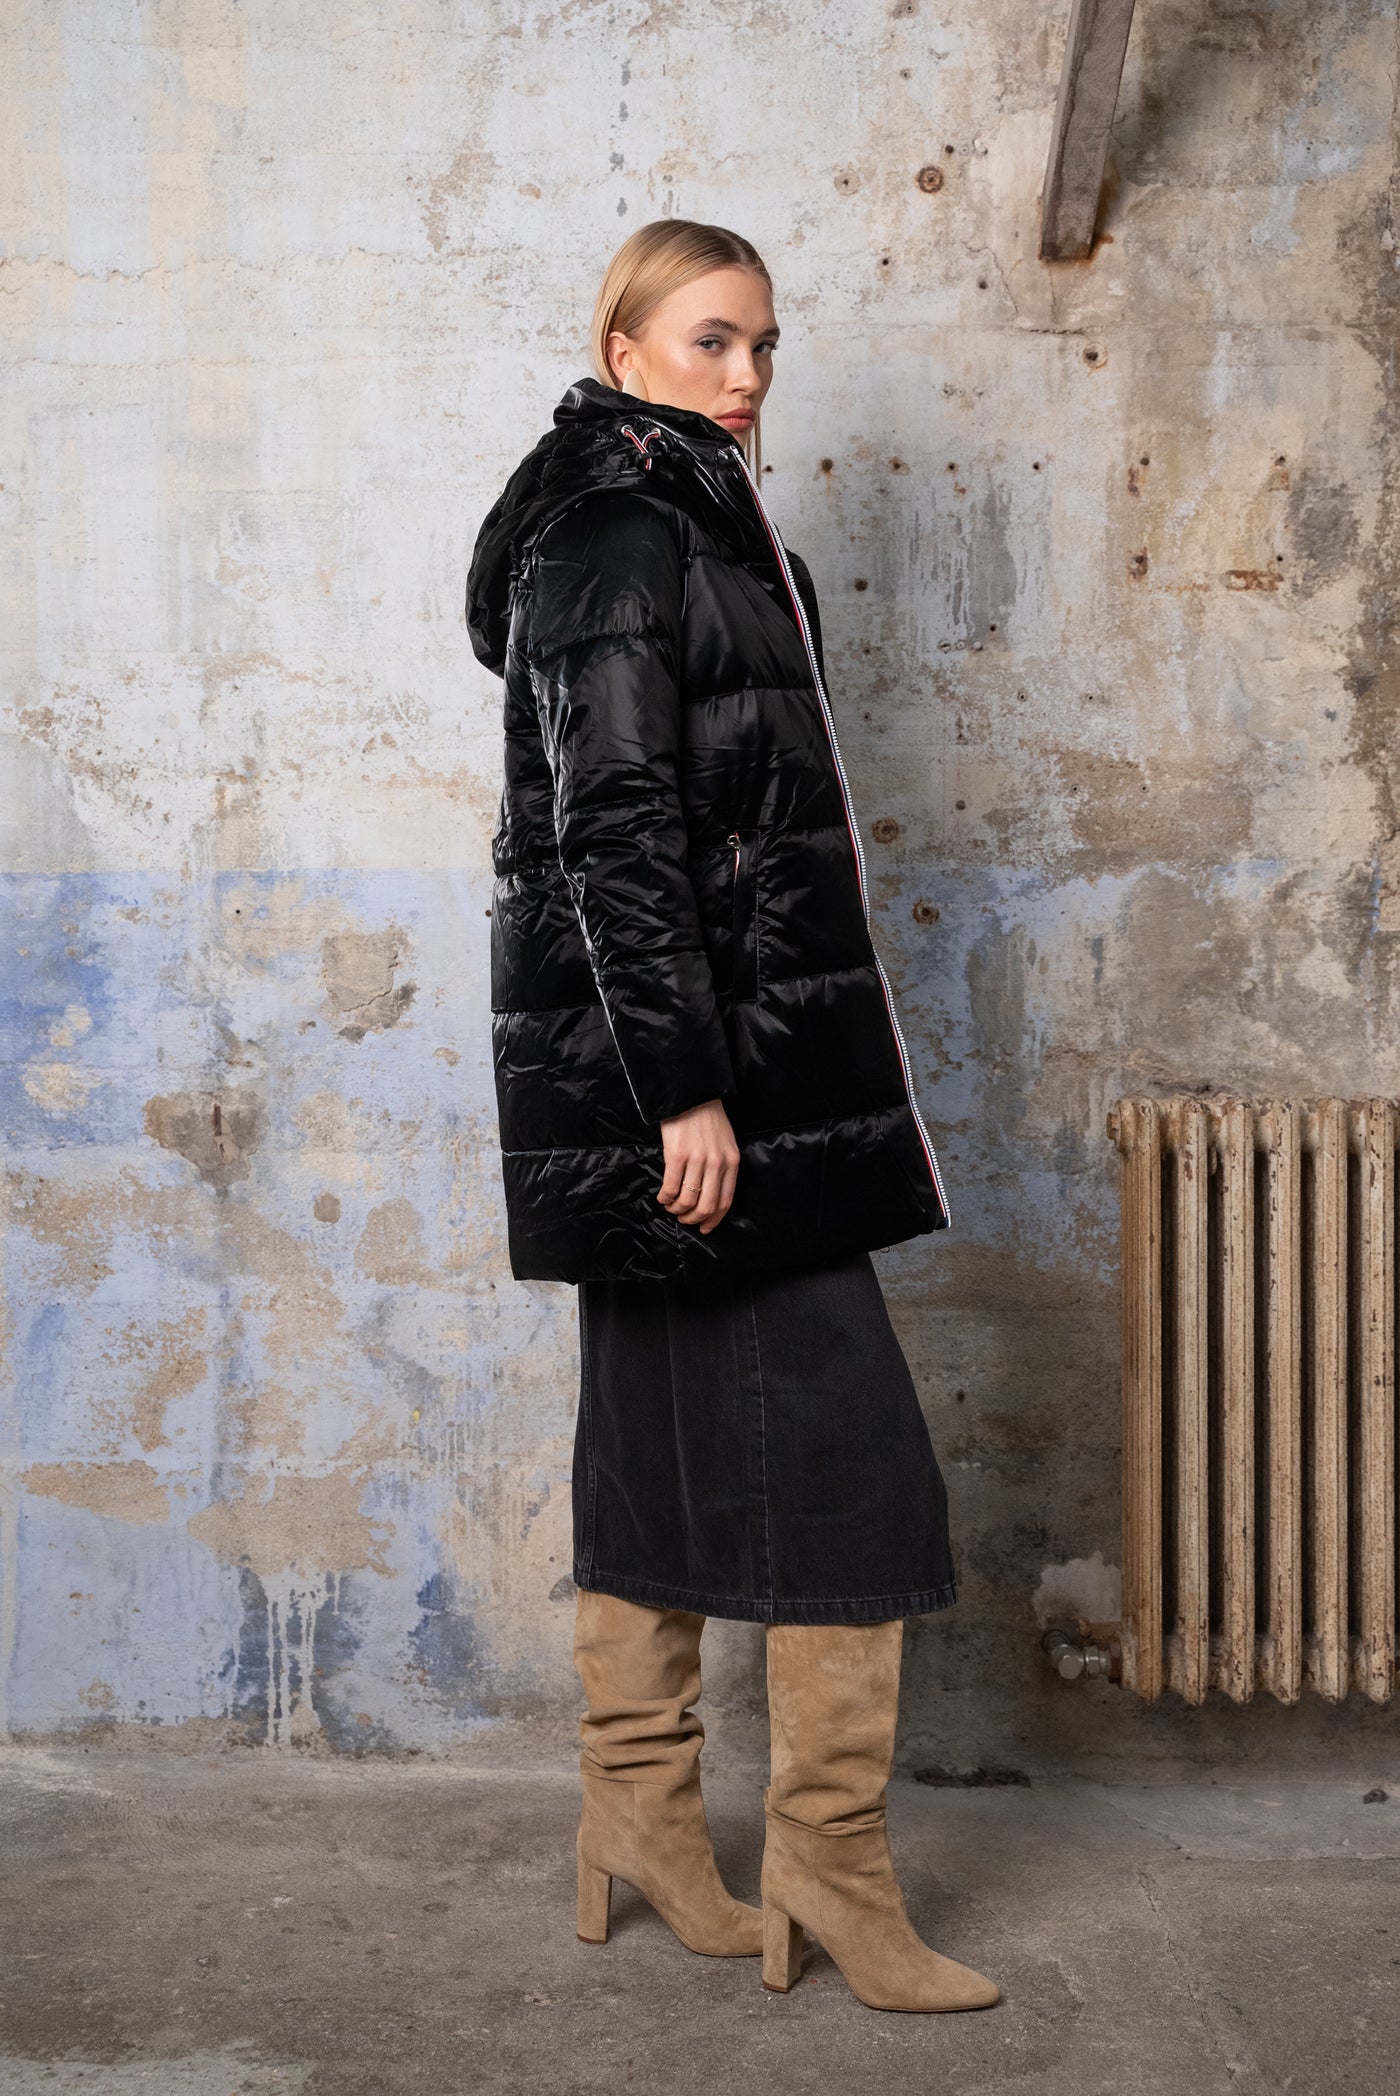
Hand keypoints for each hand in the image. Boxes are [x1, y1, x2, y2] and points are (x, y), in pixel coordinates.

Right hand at [657, 1098, 739, 1234]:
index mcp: (731, 1161)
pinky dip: (665, 1198)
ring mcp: (697, 1160)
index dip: (713, 1220)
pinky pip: (670, 1187)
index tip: (704, 1227)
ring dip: (676, 1209)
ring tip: (670, 1206)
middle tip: (683, 1219)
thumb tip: (711, 1193)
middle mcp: (717, 1163)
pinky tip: (662, 1196)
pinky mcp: (676, 1155)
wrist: (691, 1094)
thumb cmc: (707, 1118)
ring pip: (687, 1200)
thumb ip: (722, 1165)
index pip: (725, 1201)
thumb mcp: (725, 1141)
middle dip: (693, 1219)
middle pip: (706, 1206)